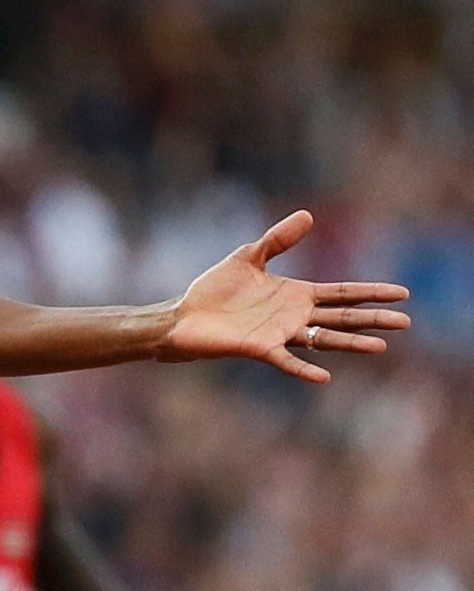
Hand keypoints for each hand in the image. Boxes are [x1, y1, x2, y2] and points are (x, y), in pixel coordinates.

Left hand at [163, 211, 408, 382]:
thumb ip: (278, 240)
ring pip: (322, 339)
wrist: (184, 316)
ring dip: (350, 343)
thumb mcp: (248, 256)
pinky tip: (324, 376)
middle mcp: (294, 316)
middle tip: (406, 322)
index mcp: (296, 294)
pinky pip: (286, 360)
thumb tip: (308, 215)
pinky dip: (303, 367)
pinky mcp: (258, 348)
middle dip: (373, 319)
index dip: (371, 293)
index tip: (402, 294)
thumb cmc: (214, 289)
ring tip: (380, 346)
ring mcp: (279, 334)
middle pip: (342, 317)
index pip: (343, 293)